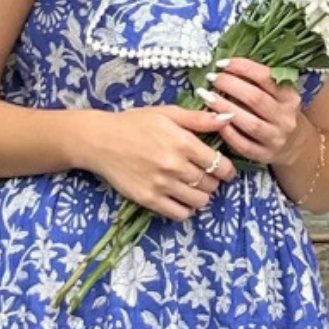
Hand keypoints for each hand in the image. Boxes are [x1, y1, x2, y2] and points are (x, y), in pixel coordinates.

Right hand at [79, 103, 239, 220]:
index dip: (227, 169)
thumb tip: (228, 118)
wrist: (100, 140)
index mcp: (182, 142)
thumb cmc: (135, 123)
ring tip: (194, 188)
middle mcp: (174, 165)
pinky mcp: (149, 199)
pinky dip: (187, 210)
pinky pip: (180, 214)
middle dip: (213, 181)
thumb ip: (199, 119)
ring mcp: (161, 185)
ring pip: (199, 201)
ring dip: (202, 196)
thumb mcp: (167, 113)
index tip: (224, 170)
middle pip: (210, 184)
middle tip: (206, 176)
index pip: (219, 164)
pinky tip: (182, 199)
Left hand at [198, 57, 304, 169]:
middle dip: (230, 85)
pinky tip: (213, 120)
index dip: (241, 67)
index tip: (222, 63)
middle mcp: (285, 117)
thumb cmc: (279, 113)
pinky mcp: (264, 155)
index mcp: (289, 96)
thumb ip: (260, 81)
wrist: (295, 145)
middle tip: (212, 79)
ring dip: (225, 108)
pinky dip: (227, 132)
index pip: (265, 77)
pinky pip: (243, 144)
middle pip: (255, 98)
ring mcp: (276, 138)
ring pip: (249, 123)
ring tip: (207, 97)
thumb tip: (227, 65)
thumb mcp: (279, 94)